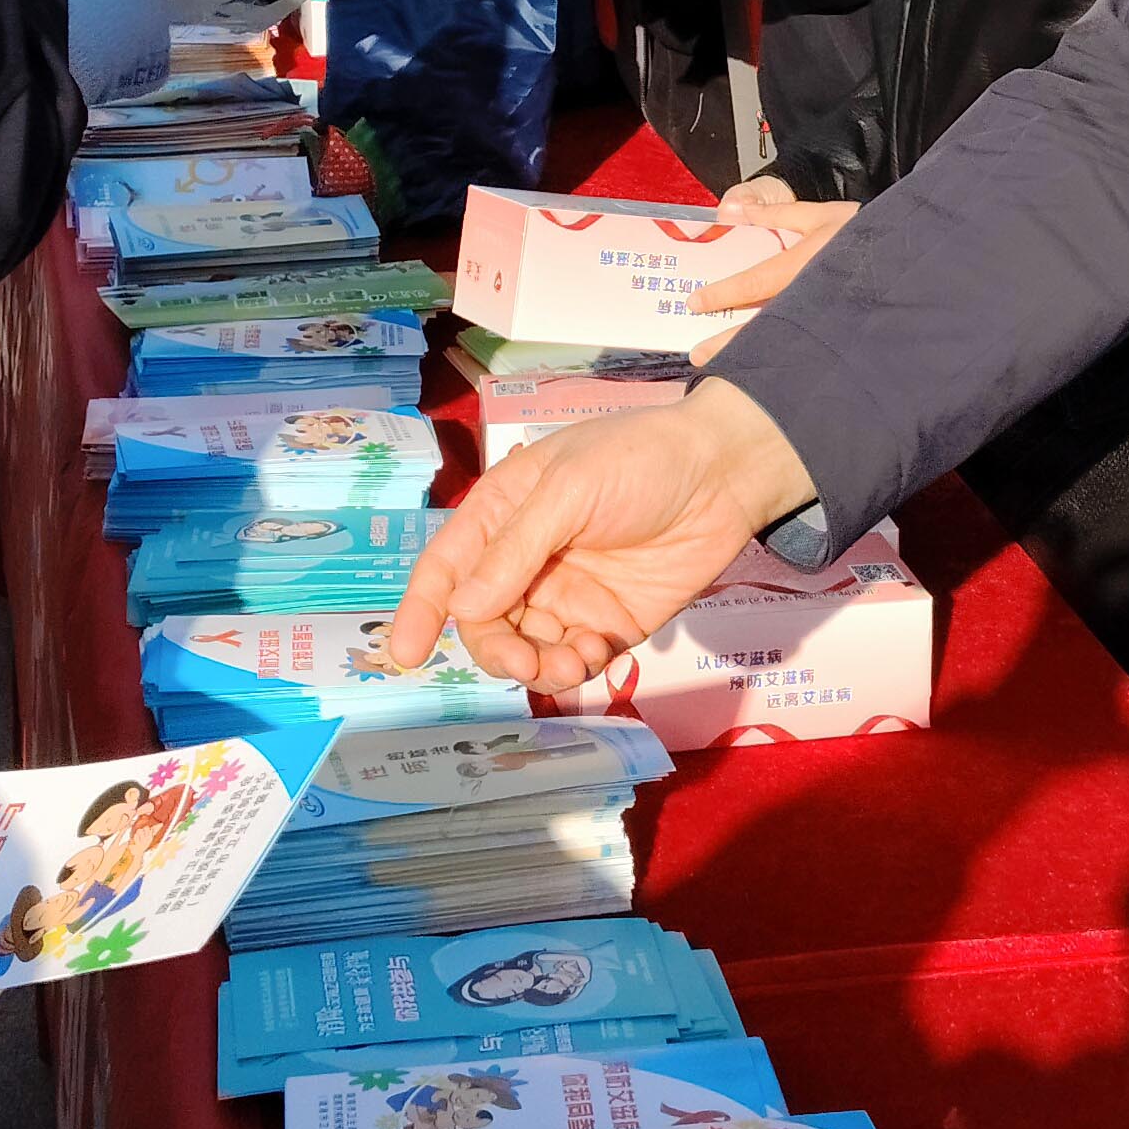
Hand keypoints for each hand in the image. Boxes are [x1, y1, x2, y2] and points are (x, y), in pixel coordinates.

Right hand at [389, 383, 814, 685]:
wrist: (725, 472)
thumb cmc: (638, 460)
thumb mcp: (568, 490)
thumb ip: (517, 551)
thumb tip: (464, 607)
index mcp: (503, 515)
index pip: (445, 568)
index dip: (420, 610)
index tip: (403, 656)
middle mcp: (526, 561)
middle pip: (482, 621)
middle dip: (493, 648)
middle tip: (521, 662)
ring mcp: (567, 595)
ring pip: (524, 649)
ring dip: (533, 666)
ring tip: (567, 664)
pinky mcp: (608, 623)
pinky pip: (571, 660)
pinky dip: (571, 668)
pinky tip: (592, 654)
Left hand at [685, 181, 853, 360]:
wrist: (913, 258)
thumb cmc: (865, 233)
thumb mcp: (820, 216)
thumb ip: (776, 215)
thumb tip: (733, 211)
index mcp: (807, 263)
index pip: (756, 281)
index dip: (723, 294)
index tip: (694, 303)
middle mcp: (815, 296)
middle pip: (763, 324)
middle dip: (730, 342)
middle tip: (699, 354)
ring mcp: (828, 320)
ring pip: (782, 343)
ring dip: (751, 356)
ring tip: (725, 369)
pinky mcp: (841, 335)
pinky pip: (805, 350)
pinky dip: (781, 362)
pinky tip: (766, 377)